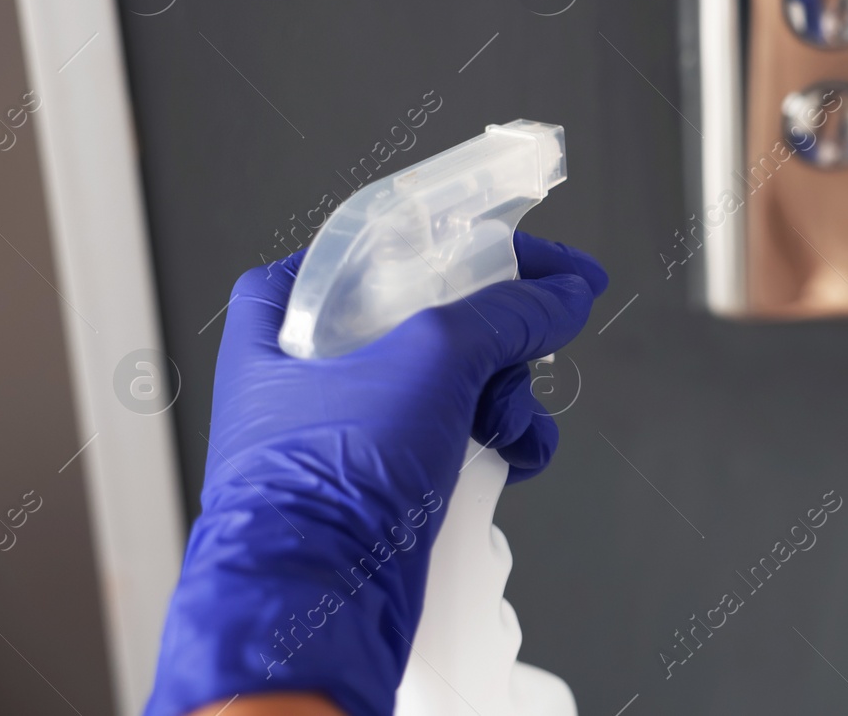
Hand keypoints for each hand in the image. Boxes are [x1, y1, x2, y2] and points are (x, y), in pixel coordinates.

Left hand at [146, 231, 607, 715]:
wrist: (316, 605)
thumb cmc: (327, 487)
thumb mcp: (432, 362)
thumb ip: (506, 313)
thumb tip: (559, 294)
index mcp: (288, 309)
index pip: (396, 243)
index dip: (480, 244)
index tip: (546, 261)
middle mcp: (308, 360)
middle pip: (437, 312)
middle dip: (501, 341)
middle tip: (534, 347)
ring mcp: (346, 419)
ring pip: (455, 375)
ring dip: (505, 397)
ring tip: (513, 426)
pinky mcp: (379, 470)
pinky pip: (453, 430)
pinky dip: (492, 439)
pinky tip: (514, 455)